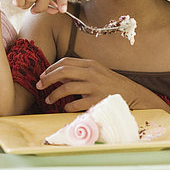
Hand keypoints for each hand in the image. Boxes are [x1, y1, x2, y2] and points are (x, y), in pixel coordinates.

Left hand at [36, 57, 152, 111]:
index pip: (65, 62)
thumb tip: (57, 75)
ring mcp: (95, 87)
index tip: (42, 75)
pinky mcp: (97, 100)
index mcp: (90, 64)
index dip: (50, 69)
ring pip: (66, 88)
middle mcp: (92, 73)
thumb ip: (78, 72)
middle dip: (47, 79)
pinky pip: (75, 104)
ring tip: (48, 99)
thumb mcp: (96, 72)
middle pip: (63, 72)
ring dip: (53, 95)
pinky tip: (65, 107)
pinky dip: (67, 106)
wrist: (131, 94)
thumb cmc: (110, 83)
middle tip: (38, 86)